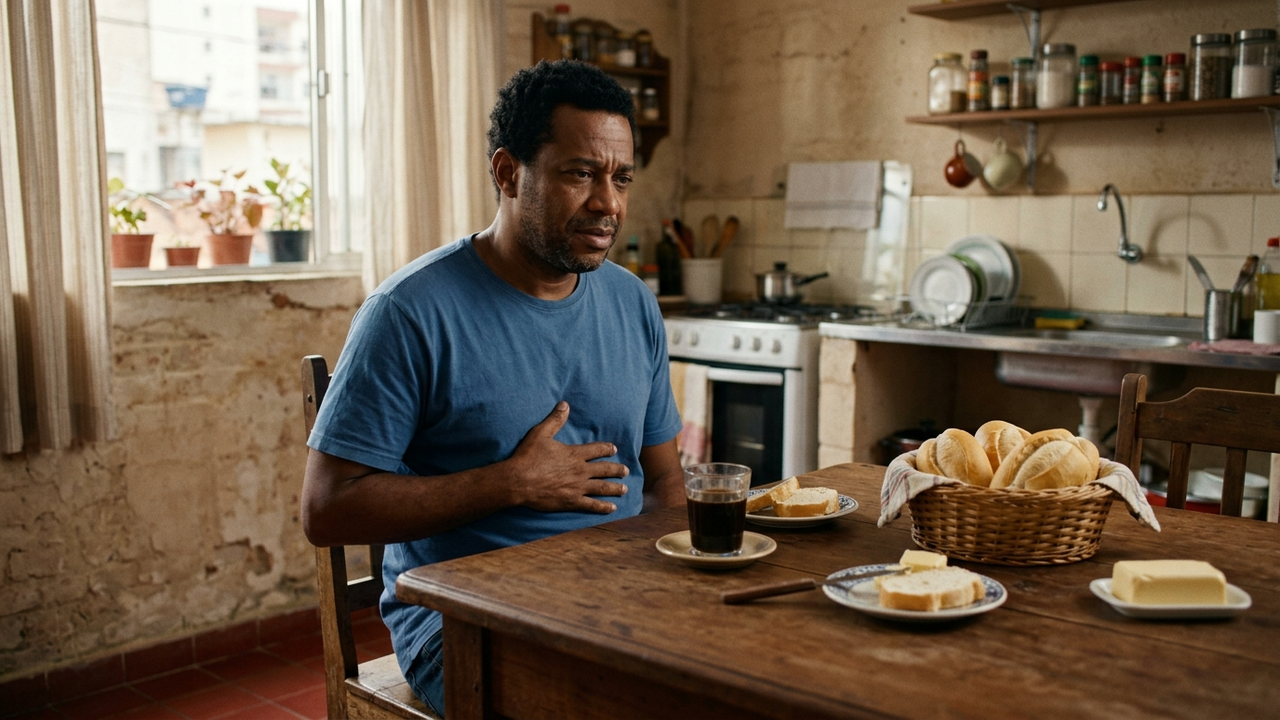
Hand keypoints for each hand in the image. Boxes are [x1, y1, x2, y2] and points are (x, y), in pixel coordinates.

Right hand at [506, 402, 628, 513]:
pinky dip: (603, 507)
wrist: (518, 481)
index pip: (597, 450)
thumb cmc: (528, 457)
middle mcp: (580, 471)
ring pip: (602, 488)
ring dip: (615, 488)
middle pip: (605, 469)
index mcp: (574, 454)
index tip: (614, 449)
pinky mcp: (571, 501)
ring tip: (625, 490)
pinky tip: (612, 508)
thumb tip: (565, 404)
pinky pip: (591, 505)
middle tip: (626, 471)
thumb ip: (555, 420)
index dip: (607, 449)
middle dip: (617, 470)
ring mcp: (577, 487)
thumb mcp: (540, 433)